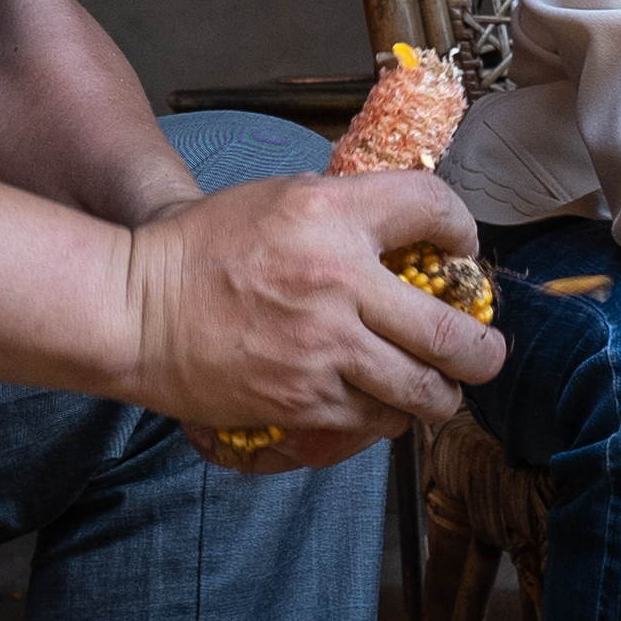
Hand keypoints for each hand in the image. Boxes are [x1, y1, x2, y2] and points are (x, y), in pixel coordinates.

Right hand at [131, 166, 502, 468]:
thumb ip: (343, 211)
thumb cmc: (197, 251)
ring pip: (424, 392)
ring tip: (435, 388)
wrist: (134, 310)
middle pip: (453, 332)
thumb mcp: (276, 199)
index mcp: (331, 214)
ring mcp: (324, 349)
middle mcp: (338, 281)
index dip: (463, 228)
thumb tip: (402, 230)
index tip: (462, 248)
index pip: (434, 208)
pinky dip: (386, 415)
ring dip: (438, 393)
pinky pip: (374, 420)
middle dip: (483, 351)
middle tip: (485, 354)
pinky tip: (378, 403)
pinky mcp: (303, 399)